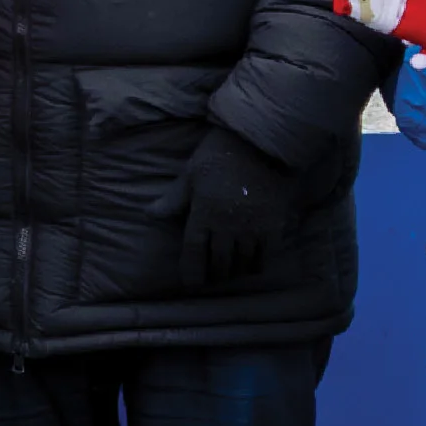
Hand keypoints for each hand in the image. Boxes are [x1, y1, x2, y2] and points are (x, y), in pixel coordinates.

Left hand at [174, 125, 297, 289]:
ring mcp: (252, 228)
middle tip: (212, 280)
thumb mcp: (190, 174)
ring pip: (242, 262)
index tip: (192, 284)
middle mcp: (227, 226)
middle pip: (219, 262)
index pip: (193, 252)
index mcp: (203, 214)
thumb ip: (174, 198)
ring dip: (235, 271)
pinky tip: (253, 266)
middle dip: (214, 275)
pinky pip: (266, 255)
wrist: (262, 141)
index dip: (192, 271)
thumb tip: (150, 214)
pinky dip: (258, 264)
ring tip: (231, 273)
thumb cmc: (220, 154)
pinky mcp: (274, 225)